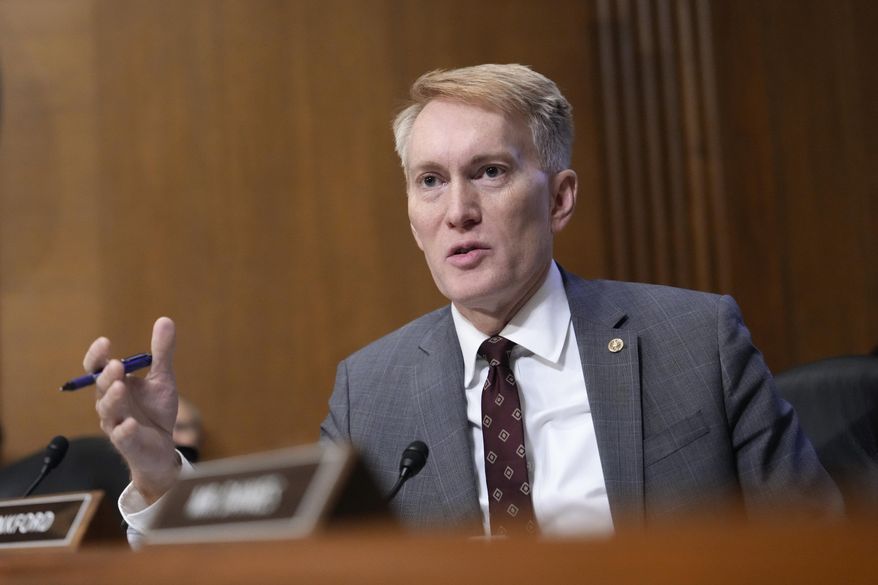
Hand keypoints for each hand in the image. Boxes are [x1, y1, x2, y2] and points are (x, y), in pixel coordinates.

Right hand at [88, 317, 179, 503]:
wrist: (163, 447)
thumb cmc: (155, 410)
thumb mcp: (162, 378)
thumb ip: (161, 352)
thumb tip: (164, 320)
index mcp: (114, 385)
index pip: (96, 369)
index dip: (96, 356)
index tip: (104, 342)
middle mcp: (110, 404)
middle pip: (101, 388)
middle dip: (106, 377)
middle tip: (116, 365)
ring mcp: (117, 424)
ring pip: (108, 411)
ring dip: (112, 399)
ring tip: (120, 387)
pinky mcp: (128, 443)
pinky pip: (122, 437)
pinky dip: (124, 431)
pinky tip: (130, 424)